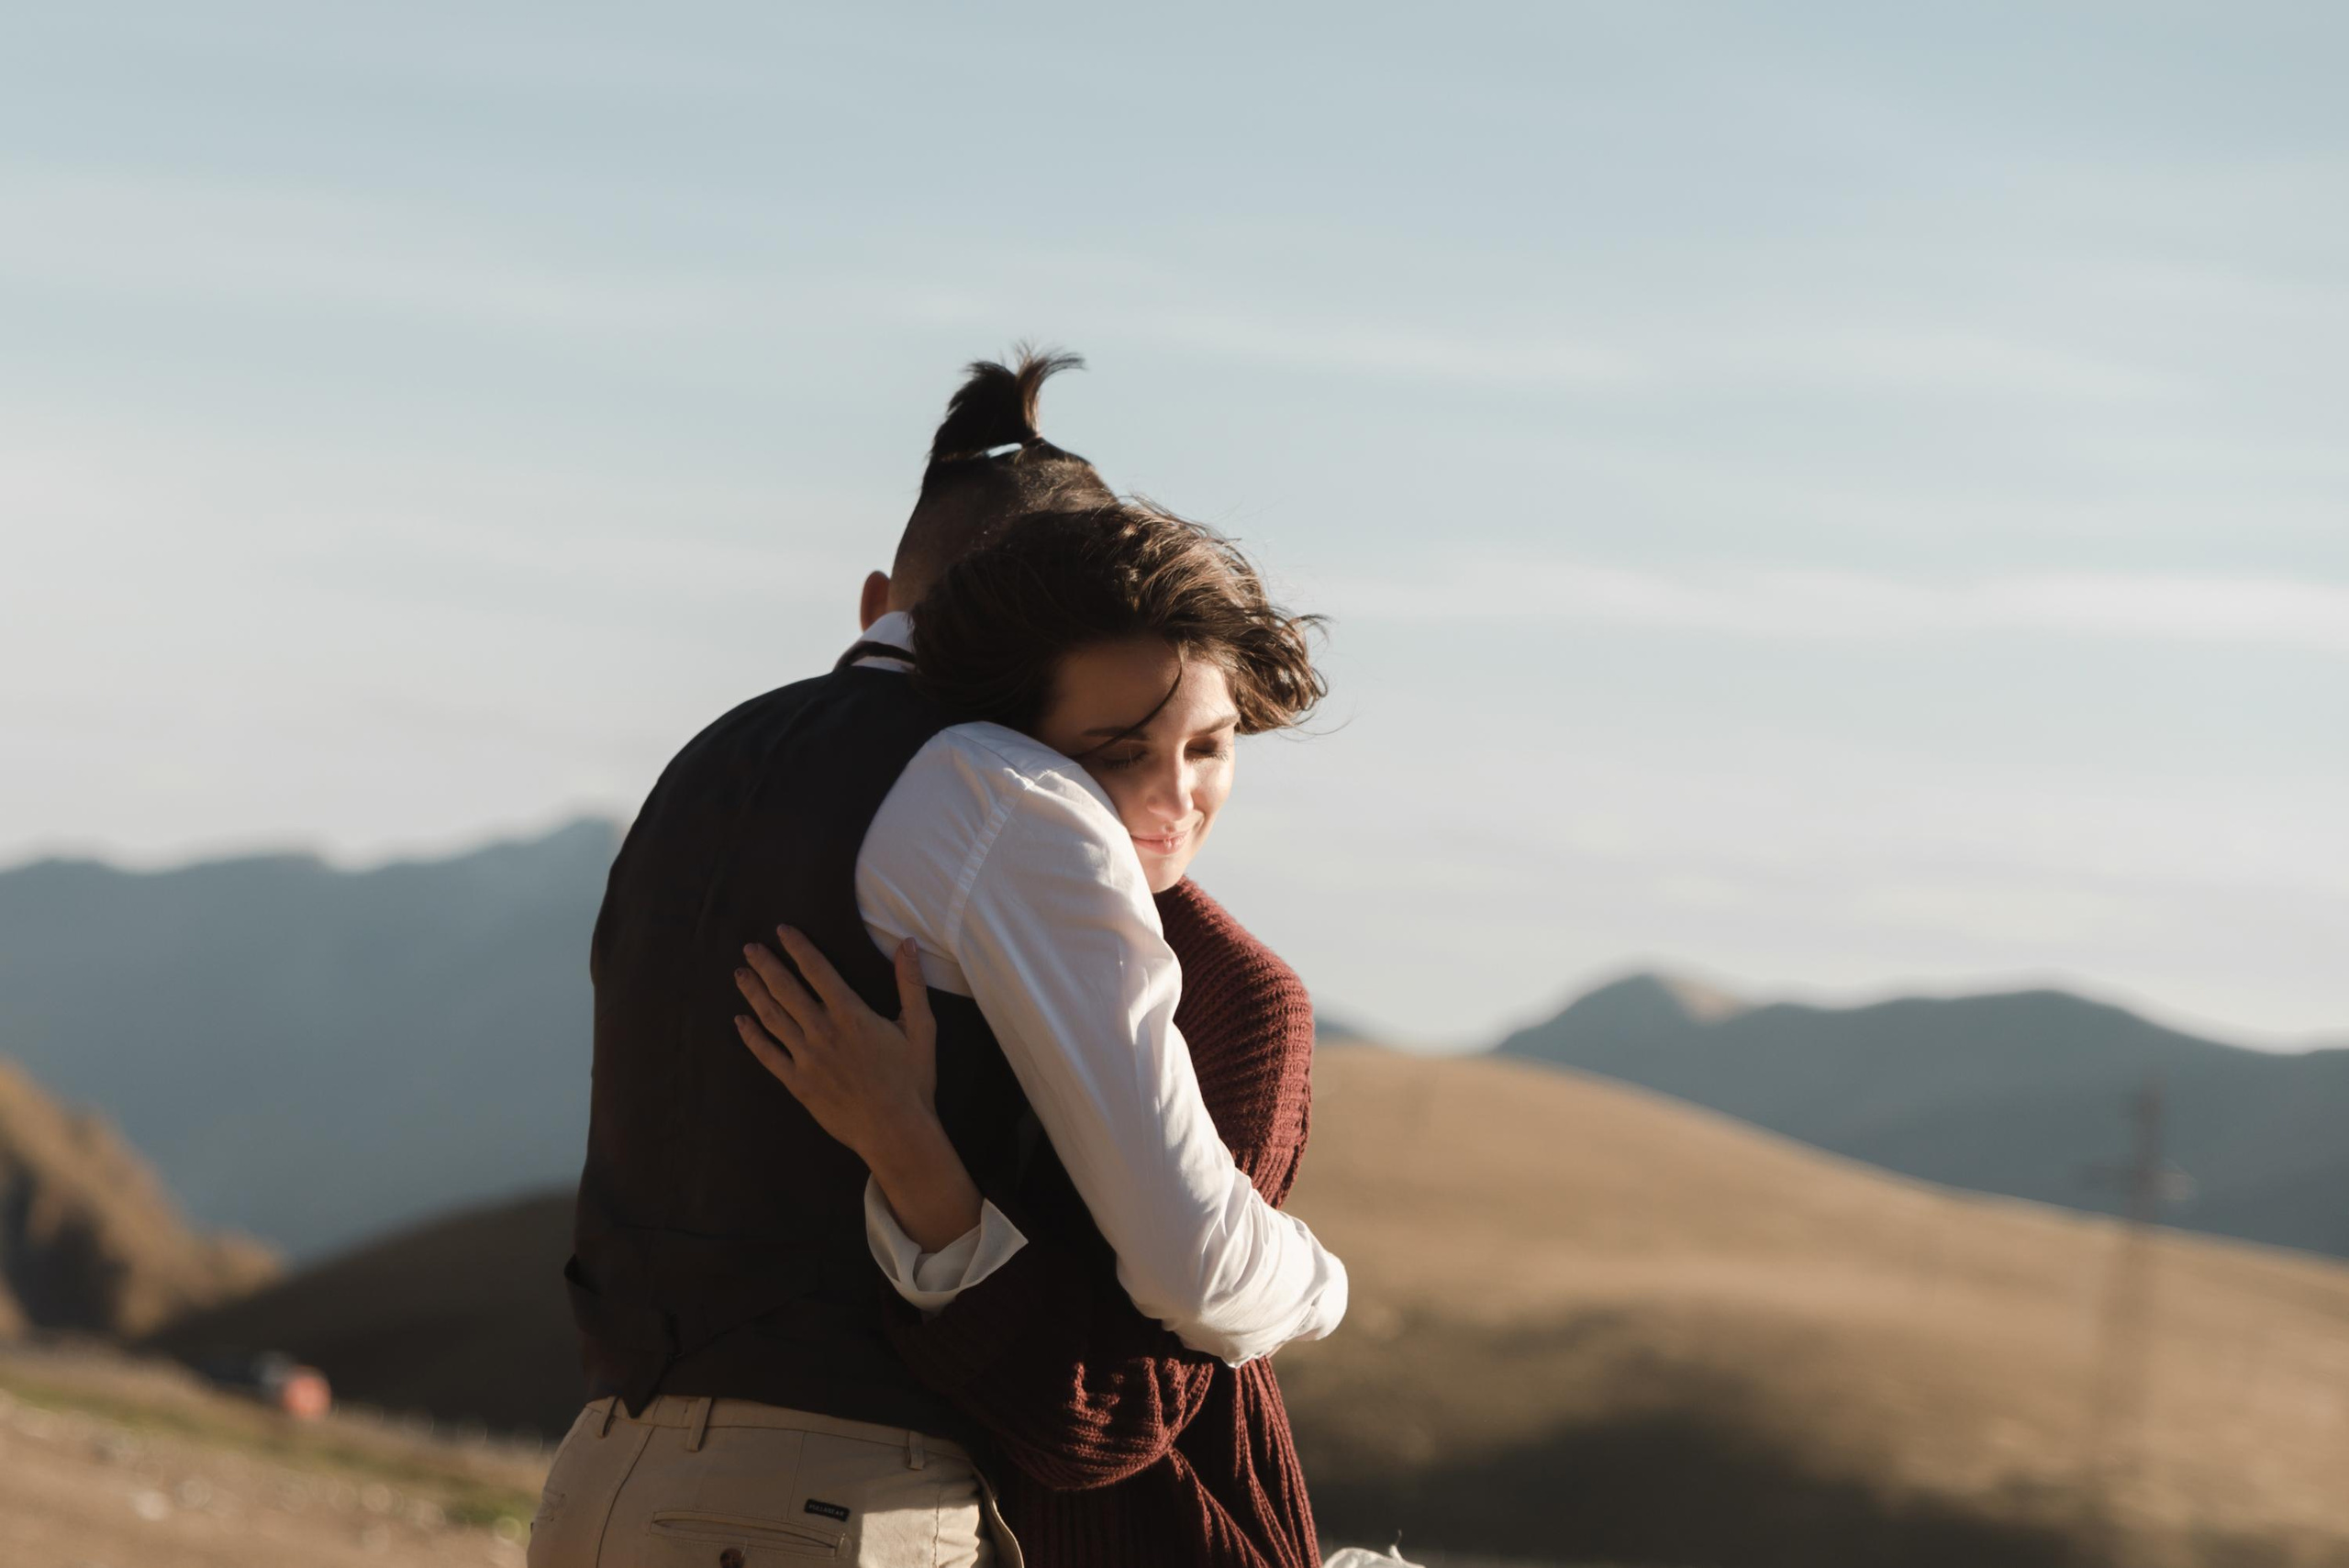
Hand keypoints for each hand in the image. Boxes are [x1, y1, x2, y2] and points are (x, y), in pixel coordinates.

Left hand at [734, 926, 940, 1163]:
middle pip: (785, 990)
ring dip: (753, 993)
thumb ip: (911, 983)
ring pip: (771, 1018)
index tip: (782, 931)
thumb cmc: (912, 1080)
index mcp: (851, 1015)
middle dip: (766, 965)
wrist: (895, 1131)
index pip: (817, 970)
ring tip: (740, 975)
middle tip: (750, 948)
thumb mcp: (921, 1028)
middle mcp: (822, 1032)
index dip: (798, 948)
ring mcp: (806, 1058)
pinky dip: (751, 1037)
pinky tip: (740, 1022)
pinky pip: (767, 1055)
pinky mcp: (798, 1083)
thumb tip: (907, 944)